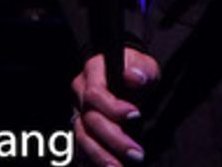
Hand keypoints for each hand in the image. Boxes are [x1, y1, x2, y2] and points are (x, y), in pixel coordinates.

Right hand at [70, 48, 158, 165]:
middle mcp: (80, 93)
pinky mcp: (80, 129)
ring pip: (82, 137)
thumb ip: (141, 69)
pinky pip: (80, 149)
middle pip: (89, 120)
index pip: (94, 93)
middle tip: (137, 154)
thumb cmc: (135, 71)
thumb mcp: (143, 64)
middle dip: (113, 139)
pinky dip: (91, 161)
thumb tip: (134, 77)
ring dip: (101, 156)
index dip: (113, 107)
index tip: (136, 115)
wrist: (127, 78)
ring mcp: (78, 112)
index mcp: (93, 73)